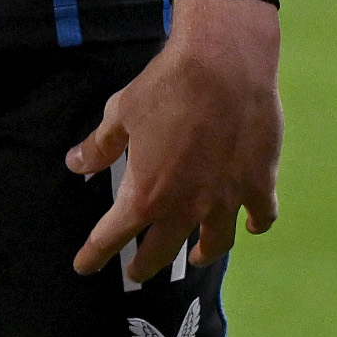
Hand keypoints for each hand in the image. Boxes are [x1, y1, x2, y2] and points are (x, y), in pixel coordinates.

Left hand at [66, 0, 278, 281]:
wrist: (224, 63)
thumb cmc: (167, 85)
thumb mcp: (122, 112)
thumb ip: (101, 145)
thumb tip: (76, 164)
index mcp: (146, 194)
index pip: (112, 237)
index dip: (94, 255)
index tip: (84, 267)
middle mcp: (186, 208)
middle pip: (162, 252)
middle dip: (144, 266)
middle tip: (136, 272)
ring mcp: (226, 200)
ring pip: (214, 244)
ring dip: (201, 253)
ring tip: (194, 256)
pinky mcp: (259, 184)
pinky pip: (260, 216)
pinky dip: (255, 224)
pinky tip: (251, 225)